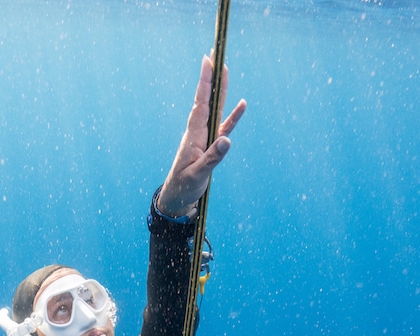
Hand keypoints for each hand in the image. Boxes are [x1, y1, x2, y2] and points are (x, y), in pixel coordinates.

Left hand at [156, 55, 246, 217]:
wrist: (178, 198)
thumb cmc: (184, 186)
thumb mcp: (198, 174)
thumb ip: (213, 158)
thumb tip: (227, 140)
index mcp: (194, 135)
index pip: (201, 102)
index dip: (205, 82)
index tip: (208, 61)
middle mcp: (199, 131)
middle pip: (207, 98)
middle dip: (211, 77)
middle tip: (215, 54)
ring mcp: (206, 137)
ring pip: (216, 108)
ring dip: (221, 90)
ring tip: (225, 70)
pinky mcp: (212, 145)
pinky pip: (225, 126)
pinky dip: (233, 116)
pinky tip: (242, 104)